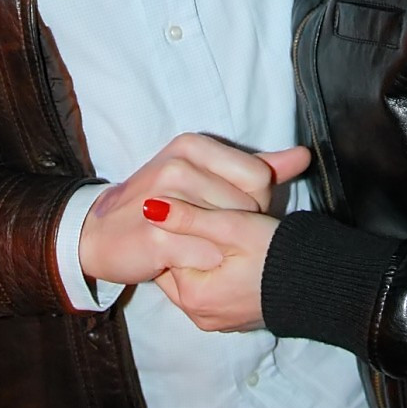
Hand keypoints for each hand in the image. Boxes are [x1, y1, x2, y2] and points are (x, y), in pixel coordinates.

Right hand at [78, 133, 307, 285]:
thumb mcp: (208, 177)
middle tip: (208, 230)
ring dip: (220, 246)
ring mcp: (162, 198)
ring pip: (229, 231)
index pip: (259, 177)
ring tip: (197, 243)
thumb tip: (304, 156)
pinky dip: (204, 262)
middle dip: (237, 227)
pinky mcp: (154, 233)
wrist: (101, 234)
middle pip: (247, 206)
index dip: (254, 203)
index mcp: (192, 145)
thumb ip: (259, 167)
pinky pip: (207, 253)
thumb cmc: (162, 206)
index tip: (228, 210)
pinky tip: (187, 258)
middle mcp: (177, 164)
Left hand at [150, 201, 277, 331]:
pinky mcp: (229, 318)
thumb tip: (150, 207)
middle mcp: (198, 314)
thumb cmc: (278, 253)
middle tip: (216, 222)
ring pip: (194, 276)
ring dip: (204, 255)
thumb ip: (191, 217)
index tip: (201, 210)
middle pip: (178, 265)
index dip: (181, 225)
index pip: (168, 250)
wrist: (321, 283)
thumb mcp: (233, 226)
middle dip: (191, 242)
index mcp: (193, 295)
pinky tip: (234, 254)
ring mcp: (214, 319)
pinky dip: (217, 271)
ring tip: (227, 236)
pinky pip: (211, 289)